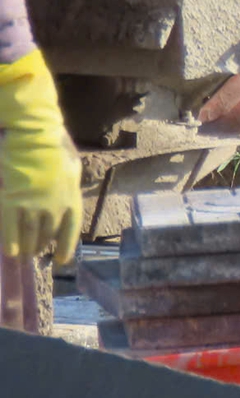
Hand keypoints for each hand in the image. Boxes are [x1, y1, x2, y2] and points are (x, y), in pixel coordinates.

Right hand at [0, 51, 81, 263]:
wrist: (34, 137)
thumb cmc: (54, 146)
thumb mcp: (72, 166)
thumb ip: (68, 184)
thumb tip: (65, 196)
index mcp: (71, 198)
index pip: (70, 230)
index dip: (65, 247)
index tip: (62, 259)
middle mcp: (54, 207)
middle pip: (47, 235)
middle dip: (41, 246)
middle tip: (35, 252)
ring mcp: (32, 207)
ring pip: (29, 236)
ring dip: (27, 248)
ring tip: (24, 254)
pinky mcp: (11, 204)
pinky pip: (10, 231)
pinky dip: (11, 243)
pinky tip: (10, 252)